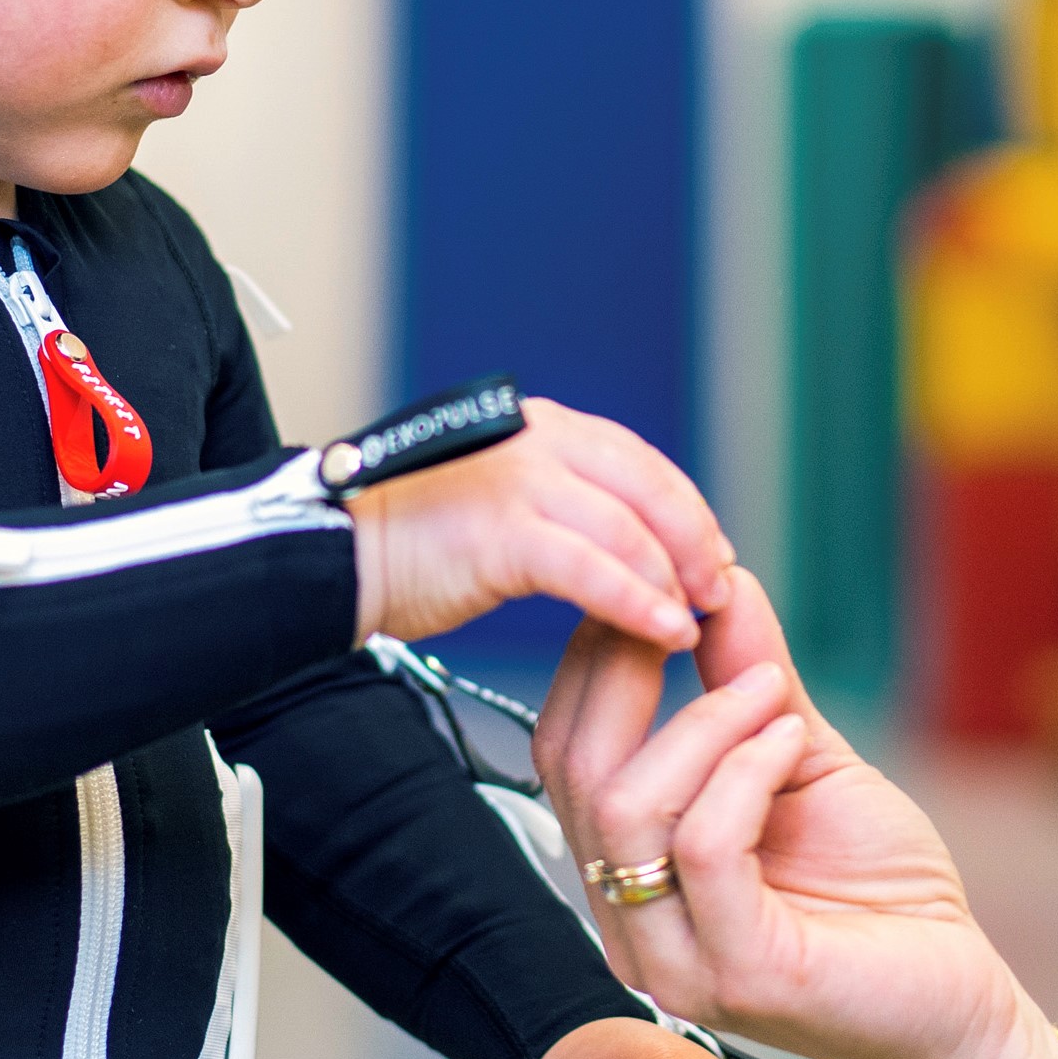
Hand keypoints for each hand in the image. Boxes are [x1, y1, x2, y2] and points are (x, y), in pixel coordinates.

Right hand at [350, 399, 733, 653]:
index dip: (686, 512)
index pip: (640, 463)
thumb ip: (566, 505)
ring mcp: (517, 482)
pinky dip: (635, 601)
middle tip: (715, 593)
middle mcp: (535, 441)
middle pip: (648, 487)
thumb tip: (639, 542)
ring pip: (627, 529)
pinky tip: (660, 630)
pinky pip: (591, 569)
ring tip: (690, 623)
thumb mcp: (505, 502)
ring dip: (671, 581)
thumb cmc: (419, 542)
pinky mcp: (500, 532)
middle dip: (693, 543)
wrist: (342, 557)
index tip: (712, 558)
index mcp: (540, 428)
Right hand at [532, 570, 1057, 1058]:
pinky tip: (790, 741)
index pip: (560, 747)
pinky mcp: (738, 977)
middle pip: (572, 769)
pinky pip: (705, 846)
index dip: (594, 659)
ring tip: (772, 692)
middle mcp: (626, 919)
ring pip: (626, 807)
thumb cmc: (880, 889)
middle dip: (625, 671)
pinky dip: (746, 771)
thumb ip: (747, 678)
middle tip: (692, 613)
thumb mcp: (798, 755)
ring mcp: (673, 958)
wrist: (958, 997)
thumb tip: (720, 578)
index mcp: (624, 867)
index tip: (656, 588)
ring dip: (701, 723)